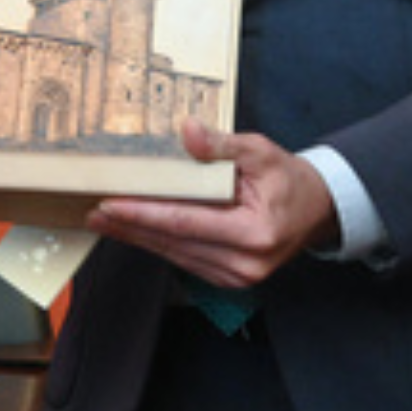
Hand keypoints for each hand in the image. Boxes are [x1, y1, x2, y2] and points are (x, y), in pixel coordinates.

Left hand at [84, 120, 339, 286]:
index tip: (109, 204)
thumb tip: (188, 132)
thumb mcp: (260, 152)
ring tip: (103, 221)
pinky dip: (158, 243)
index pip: (185, 223)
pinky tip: (133, 230)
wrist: (318, 210)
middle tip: (93, 212)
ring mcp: (236, 276)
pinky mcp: (228, 278)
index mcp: (255, 234)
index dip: (143, 214)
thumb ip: (222, 145)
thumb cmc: (288, 180)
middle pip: (173, 243)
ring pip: (174, 254)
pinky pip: (184, 259)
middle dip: (130, 226)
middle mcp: (245, 264)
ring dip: (138, 237)